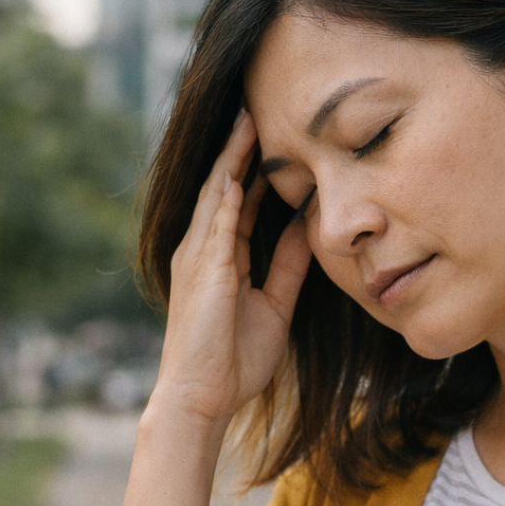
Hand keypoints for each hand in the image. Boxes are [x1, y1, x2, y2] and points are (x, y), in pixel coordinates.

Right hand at [152, 110, 312, 426]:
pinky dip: (229, 190)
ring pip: (218, 193)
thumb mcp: (273, 305)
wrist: (202, 398)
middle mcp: (203, 250)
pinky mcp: (203, 268)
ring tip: (249, 117)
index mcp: (220, 259)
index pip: (241, 202)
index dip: (257, 170)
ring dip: (233, 156)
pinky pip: (218, 220)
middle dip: (241, 149)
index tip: (277, 139)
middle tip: (259, 107)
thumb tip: (306, 229)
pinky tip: (241, 162)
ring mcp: (199, 256)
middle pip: (225, 187)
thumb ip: (286, 267)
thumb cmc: (232, 361)